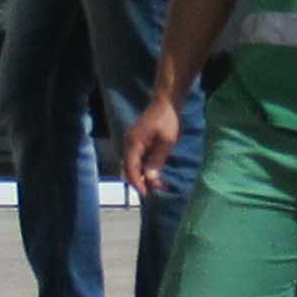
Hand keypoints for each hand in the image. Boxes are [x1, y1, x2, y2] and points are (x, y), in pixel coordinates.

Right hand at [116, 83, 183, 198]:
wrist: (166, 102)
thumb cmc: (167, 120)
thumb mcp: (166, 142)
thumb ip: (157, 160)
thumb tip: (150, 179)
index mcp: (133, 144)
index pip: (131, 169)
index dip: (137, 183)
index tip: (146, 194)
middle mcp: (129, 143)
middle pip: (129, 168)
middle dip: (139, 181)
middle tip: (154, 191)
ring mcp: (132, 141)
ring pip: (132, 164)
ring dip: (142, 175)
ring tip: (156, 184)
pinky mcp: (138, 141)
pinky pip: (137, 158)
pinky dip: (143, 168)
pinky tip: (153, 172)